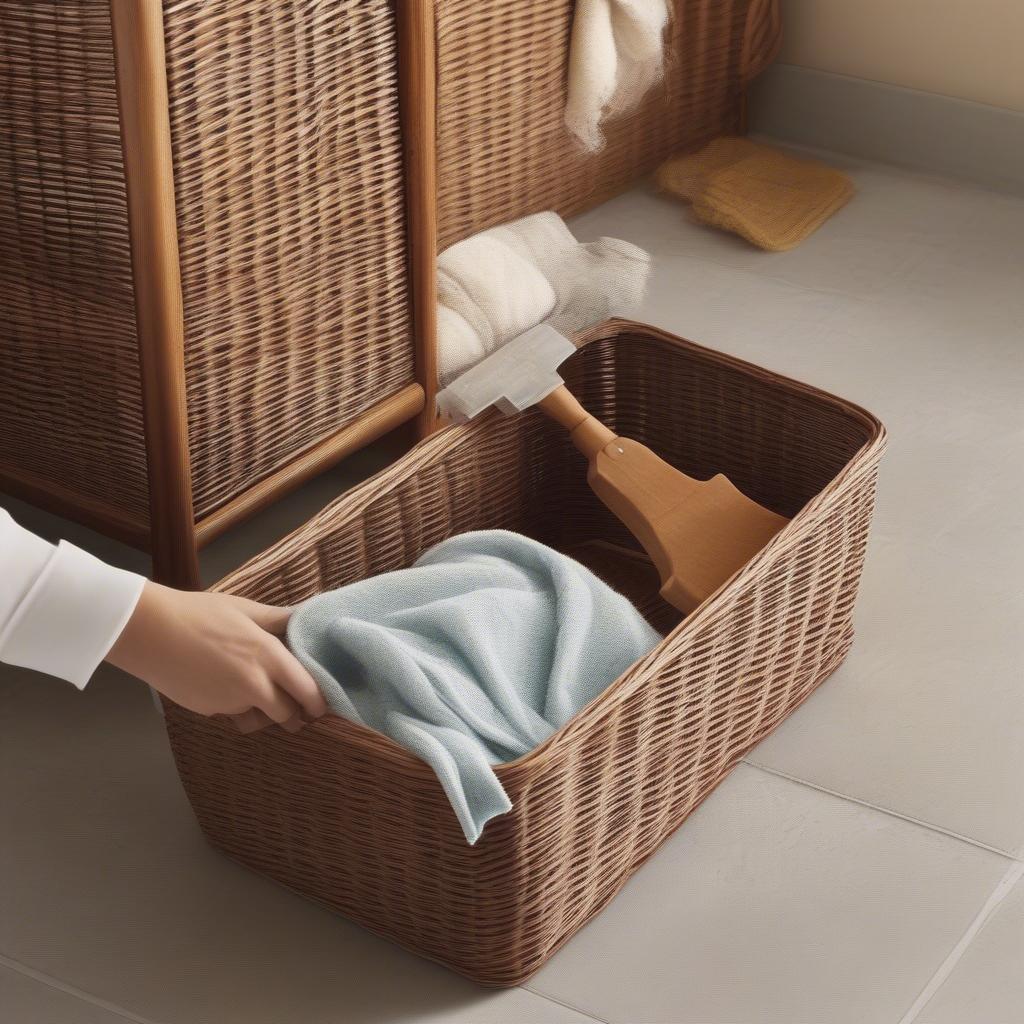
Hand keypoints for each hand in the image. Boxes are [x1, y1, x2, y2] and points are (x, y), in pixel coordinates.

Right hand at [106, 582, 326, 733]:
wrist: (150, 632)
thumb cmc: (200, 613)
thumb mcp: (245, 609)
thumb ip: (279, 619)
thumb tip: (306, 617)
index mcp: (268, 656)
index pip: (307, 690)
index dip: (318, 702)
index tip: (321, 704)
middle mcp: (254, 685)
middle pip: (287, 714)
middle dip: (295, 714)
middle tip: (298, 708)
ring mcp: (230, 702)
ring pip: (259, 719)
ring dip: (266, 715)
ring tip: (264, 698)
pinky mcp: (209, 711)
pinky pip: (233, 714)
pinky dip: (237, 707)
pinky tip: (226, 686)